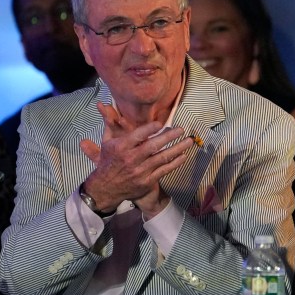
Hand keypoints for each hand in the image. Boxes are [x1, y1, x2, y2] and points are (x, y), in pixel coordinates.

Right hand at [79, 102, 194, 215]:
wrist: (106, 188)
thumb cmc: (108, 162)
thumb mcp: (106, 143)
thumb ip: (111, 126)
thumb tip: (108, 106)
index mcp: (121, 147)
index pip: (138, 135)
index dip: (150, 129)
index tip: (161, 123)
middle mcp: (131, 159)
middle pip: (153, 146)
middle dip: (169, 136)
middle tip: (181, 129)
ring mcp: (140, 171)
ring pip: (162, 158)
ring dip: (177, 149)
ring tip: (188, 141)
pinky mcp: (147, 181)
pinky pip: (164, 170)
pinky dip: (175, 163)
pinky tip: (183, 156)